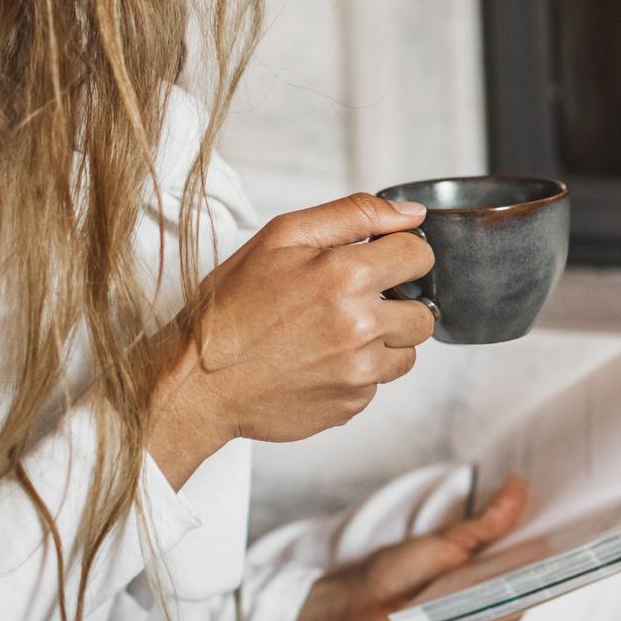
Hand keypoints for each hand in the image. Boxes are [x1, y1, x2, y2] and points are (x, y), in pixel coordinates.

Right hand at [147, 193, 436, 486]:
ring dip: (383, 342)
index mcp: (346, 277)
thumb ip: (354, 215)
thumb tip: (413, 215)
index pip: (420, 256)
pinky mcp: (351, 405)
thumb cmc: (230, 307)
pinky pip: (377, 385)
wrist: (196, 381)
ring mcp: (358, 372)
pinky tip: (318, 363)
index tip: (381, 262)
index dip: (402, 254)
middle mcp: (360, 327)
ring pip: (407, 354)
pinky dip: (357, 373)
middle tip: (355, 303)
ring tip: (334, 334)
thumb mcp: (281, 238)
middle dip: (398, 304)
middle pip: (424, 313)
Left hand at [284, 476, 534, 620]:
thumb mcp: (448, 543)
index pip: (524, 578)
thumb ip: (487, 524)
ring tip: (520, 573)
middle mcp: (484, 620)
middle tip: (549, 553)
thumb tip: (519, 485)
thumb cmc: (394, 574)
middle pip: (518, 601)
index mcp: (485, 591)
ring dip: (510, 599)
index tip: (563, 540)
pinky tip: (487, 606)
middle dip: (531, 578)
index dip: (542, 561)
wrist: (351, 606)